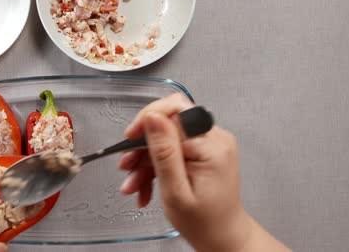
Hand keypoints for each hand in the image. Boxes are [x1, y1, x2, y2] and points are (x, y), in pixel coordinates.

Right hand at [119, 94, 290, 251]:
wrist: (222, 238)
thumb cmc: (203, 222)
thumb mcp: (176, 192)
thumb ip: (164, 153)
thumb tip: (152, 116)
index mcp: (211, 145)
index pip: (174, 110)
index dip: (147, 121)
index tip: (129, 140)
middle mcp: (214, 138)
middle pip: (167, 123)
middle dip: (142, 146)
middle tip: (126, 167)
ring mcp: (209, 144)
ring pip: (165, 138)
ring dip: (144, 162)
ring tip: (133, 187)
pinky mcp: (203, 151)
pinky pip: (172, 149)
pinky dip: (155, 167)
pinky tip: (145, 188)